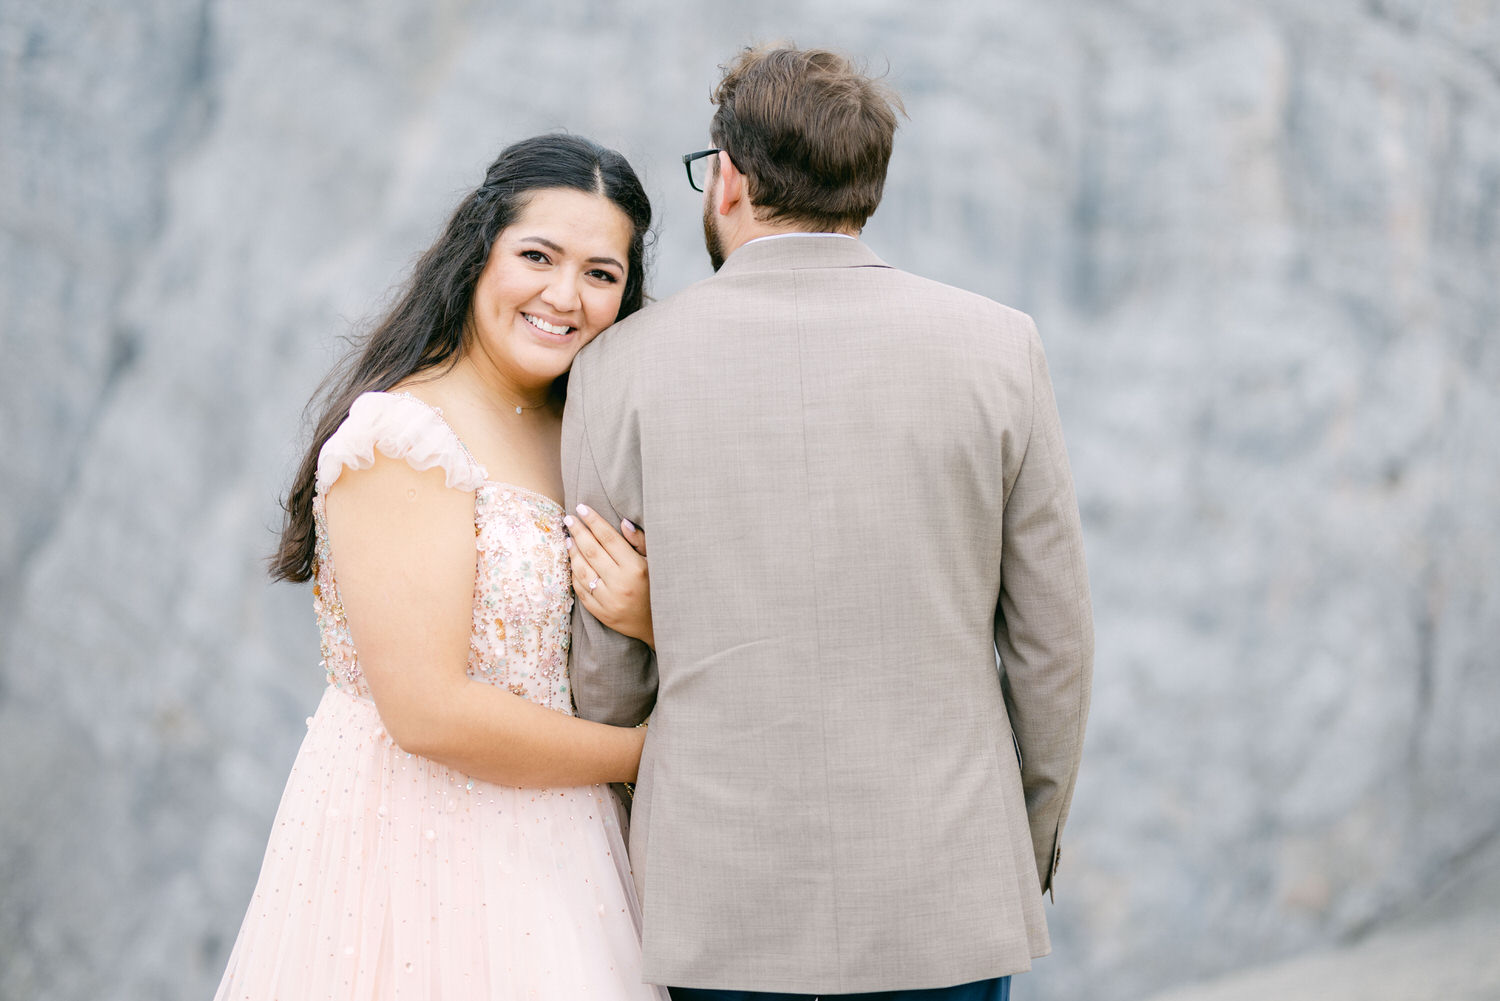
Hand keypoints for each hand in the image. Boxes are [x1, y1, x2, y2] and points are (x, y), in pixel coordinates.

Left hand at [565, 505, 652, 647]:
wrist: (657, 625)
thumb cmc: (657, 588)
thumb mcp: (655, 562)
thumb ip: (640, 542)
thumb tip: (622, 522)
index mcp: (635, 568)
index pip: (608, 538)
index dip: (594, 521)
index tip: (582, 508)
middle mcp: (620, 584)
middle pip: (592, 551)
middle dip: (578, 531)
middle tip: (569, 518)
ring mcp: (608, 600)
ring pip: (583, 570)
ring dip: (573, 552)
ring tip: (569, 538)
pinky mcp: (601, 613)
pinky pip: (581, 590)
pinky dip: (574, 574)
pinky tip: (573, 562)